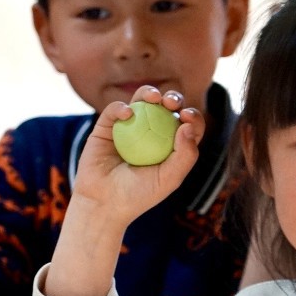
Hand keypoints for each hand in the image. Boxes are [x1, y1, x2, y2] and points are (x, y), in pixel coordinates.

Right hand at [70, 87, 204, 225]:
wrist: (103, 202)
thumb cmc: (139, 195)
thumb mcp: (169, 179)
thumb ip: (185, 155)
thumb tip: (187, 124)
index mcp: (171, 145)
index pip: (187, 125)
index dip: (192, 116)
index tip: (187, 117)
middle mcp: (151, 132)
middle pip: (166, 107)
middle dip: (173, 98)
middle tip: (172, 103)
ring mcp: (129, 127)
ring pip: (141, 101)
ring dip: (149, 92)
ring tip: (152, 98)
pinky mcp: (106, 126)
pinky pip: (114, 110)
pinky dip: (120, 108)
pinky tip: (126, 114)